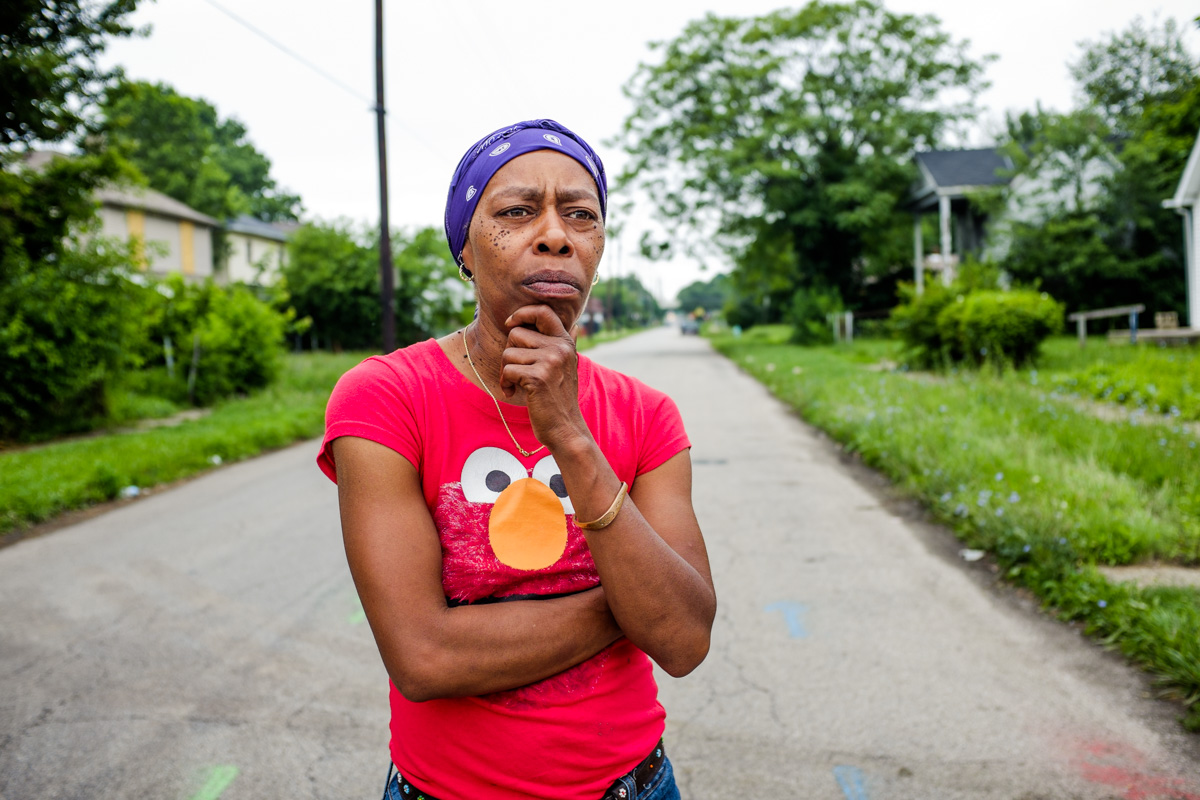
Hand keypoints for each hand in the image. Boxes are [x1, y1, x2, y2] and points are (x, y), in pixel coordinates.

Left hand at [501, 305, 591, 451]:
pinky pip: (508, 370)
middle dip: (509, 353)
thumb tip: (576, 325)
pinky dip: (506, 383)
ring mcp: (550, 362)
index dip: (521, 313)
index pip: (542, 311)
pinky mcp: (538, 377)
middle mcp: (559, 348)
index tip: (510, 325)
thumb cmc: (560, 398)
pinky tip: (514, 392)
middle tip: (516, 370)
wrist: (566, 428)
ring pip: (508, 353)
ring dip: (506, 371)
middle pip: (516, 333)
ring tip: (516, 384)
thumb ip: (567, 345)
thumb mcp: (568, 367)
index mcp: (565, 342)